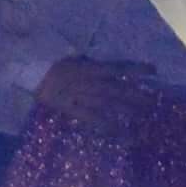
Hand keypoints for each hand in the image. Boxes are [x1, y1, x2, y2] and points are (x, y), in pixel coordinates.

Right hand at [32, 56, 147, 122]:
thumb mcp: (72, 52)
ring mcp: (82, 97)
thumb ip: (89, 58)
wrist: (30, 73)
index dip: (136, 69)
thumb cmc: (50, 59)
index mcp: (90, 66)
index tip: (153, 70)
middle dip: (136, 94)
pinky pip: (93, 120)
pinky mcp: (74, 110)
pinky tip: (122, 134)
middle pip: (118, 89)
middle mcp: (90, 82)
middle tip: (154, 100)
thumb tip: (105, 59)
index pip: (118, 67)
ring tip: (144, 115)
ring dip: (127, 109)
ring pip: (109, 104)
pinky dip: (108, 127)